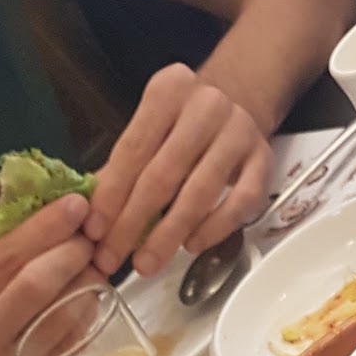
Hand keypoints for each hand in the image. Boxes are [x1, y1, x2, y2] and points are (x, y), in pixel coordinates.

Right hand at [0, 196, 95, 355]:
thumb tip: (50, 229)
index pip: (4, 256)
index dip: (45, 227)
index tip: (76, 205)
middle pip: (32, 284)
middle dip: (71, 253)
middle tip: (94, 238)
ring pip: (57, 320)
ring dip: (87, 287)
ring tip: (99, 269)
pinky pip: (68, 354)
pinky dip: (86, 324)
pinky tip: (95, 307)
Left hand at [85, 64, 271, 278]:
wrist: (239, 97)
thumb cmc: (184, 122)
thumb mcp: (151, 127)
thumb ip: (123, 165)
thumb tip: (92, 214)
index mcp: (168, 91)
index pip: (132, 150)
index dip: (111, 195)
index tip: (94, 232)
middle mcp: (205, 107)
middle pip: (163, 175)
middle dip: (133, 223)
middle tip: (113, 258)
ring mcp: (239, 133)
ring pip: (200, 193)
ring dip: (169, 235)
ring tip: (146, 263)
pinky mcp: (263, 160)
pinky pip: (239, 203)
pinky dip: (214, 229)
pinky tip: (191, 246)